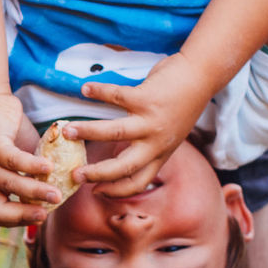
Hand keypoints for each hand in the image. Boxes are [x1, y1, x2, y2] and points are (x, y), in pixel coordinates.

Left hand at [0, 94, 58, 226]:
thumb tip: (63, 193)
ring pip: (10, 185)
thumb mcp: (24, 161)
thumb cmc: (12, 135)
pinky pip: (13, 161)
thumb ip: (37, 178)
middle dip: (24, 216)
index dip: (18, 222)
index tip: (42, 217)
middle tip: (48, 213)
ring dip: (35, 192)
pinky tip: (49, 167)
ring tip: (57, 194)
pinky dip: (32, 166)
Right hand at [63, 54, 219, 196]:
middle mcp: (156, 142)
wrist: (201, 77)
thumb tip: (118, 151)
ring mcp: (152, 121)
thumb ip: (148, 145)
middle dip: (97, 173)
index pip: (138, 182)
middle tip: (75, 174)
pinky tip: (84, 89)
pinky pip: (116, 96)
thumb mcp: (169, 134)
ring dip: (88, 131)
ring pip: (115, 132)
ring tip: (67, 130)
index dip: (116, 191)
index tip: (95, 191)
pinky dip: (98, 92)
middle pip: (124, 166)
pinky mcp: (147, 98)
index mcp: (160, 154)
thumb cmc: (180, 105)